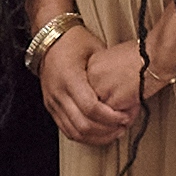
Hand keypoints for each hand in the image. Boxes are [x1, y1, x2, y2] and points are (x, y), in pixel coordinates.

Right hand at [41, 33, 147, 147]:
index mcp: (69, 77)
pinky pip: (66, 129)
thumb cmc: (73, 41)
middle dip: (106, 131)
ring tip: (114, 133)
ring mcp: (52, 102)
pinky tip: (98, 134)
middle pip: (83, 125)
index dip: (110, 117)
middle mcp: (58, 93)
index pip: (91, 108)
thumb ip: (108, 71)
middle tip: (123, 127)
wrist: (48, 38)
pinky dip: (84, 136)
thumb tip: (127, 88)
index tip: (125, 117)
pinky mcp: (50, 106)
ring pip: (74, 132)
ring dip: (96, 137)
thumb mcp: (96, 49)